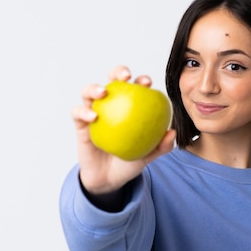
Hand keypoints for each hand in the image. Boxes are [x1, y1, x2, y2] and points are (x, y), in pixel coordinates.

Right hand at [71, 66, 175, 194]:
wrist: (109, 179)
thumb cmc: (129, 162)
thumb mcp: (148, 155)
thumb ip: (161, 146)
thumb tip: (172, 133)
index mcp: (128, 107)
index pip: (135, 88)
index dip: (141, 80)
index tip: (147, 83)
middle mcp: (110, 105)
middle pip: (112, 81)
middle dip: (118, 72)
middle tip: (126, 77)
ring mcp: (94, 112)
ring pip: (89, 92)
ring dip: (94, 88)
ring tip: (103, 92)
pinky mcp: (81, 124)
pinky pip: (78, 113)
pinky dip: (84, 112)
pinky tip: (93, 116)